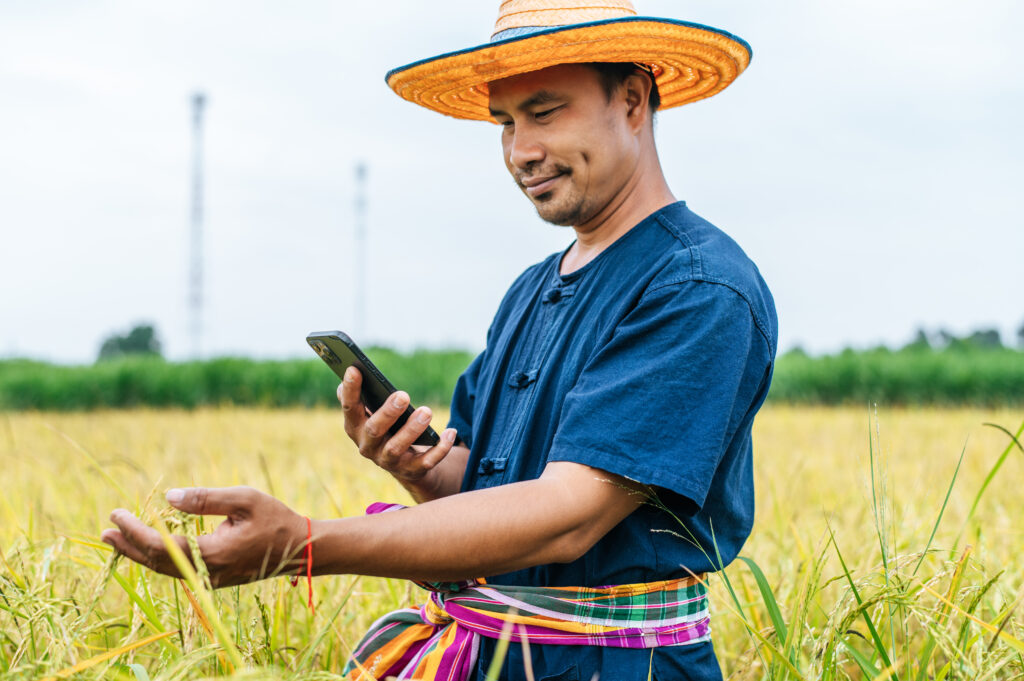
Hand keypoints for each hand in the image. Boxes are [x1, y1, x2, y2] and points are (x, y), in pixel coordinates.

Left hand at [101, 486, 307, 587]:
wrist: (301, 549)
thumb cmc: (276, 519)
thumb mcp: (245, 499)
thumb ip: (205, 499)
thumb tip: (168, 498)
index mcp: (213, 553)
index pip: (161, 546)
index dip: (135, 531)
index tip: (117, 514)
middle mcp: (207, 572)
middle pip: (156, 562)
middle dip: (129, 545)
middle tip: (105, 530)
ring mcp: (210, 578)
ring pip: (165, 568)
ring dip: (139, 553)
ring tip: (117, 539)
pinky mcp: (215, 577)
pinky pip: (178, 569)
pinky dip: (158, 557)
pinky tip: (149, 545)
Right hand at [338, 367, 457, 489]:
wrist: (403, 463)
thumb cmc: (385, 427)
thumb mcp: (371, 413)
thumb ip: (360, 396)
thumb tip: (351, 373)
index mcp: (355, 427)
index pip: (350, 409)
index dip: (350, 390)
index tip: (354, 369)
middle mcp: (368, 447)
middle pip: (374, 430)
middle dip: (388, 413)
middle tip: (403, 395)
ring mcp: (389, 461)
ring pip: (397, 447)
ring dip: (412, 429)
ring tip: (426, 411)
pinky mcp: (412, 470)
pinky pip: (427, 461)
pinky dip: (440, 448)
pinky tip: (451, 432)